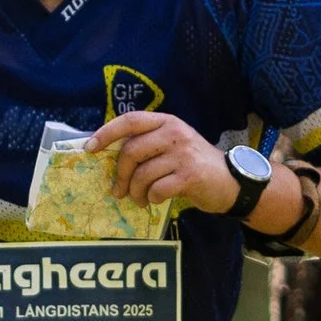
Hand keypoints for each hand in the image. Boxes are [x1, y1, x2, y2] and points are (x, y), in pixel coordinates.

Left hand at [90, 110, 238, 214]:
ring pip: (142, 174)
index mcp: (167, 122)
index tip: (90, 148)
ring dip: (135, 192)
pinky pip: (157, 189)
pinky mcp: (190, 176)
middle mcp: (174, 133)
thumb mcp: (173, 145)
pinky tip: (156, 200)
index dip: (106, 133)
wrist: (230, 181)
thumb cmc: (194, 164)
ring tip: (140, 199)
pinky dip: (152, 198)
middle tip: (119, 191)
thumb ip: (147, 144)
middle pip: (131, 151)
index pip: (130, 120)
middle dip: (120, 175)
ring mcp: (183, 154)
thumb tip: (110, 156)